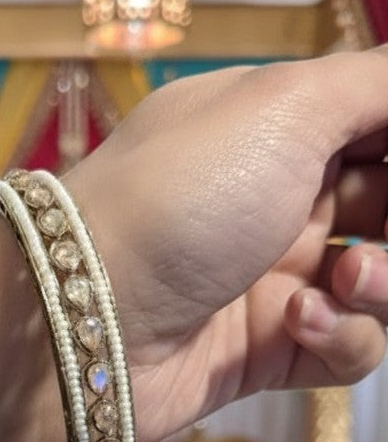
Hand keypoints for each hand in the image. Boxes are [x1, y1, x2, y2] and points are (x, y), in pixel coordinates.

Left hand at [68, 48, 387, 441]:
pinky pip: (347, 350)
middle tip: (379, 231)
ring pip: (380, 284)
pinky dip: (343, 337)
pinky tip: (296, 322)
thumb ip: (372, 87)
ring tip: (344, 277)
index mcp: (276, 132)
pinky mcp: (267, 354)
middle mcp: (278, 204)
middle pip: (387, 208)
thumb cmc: (177, 197)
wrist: (83, 318)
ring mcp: (273, 282)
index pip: (374, 128)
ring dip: (385, 281)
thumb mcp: (281, 107)